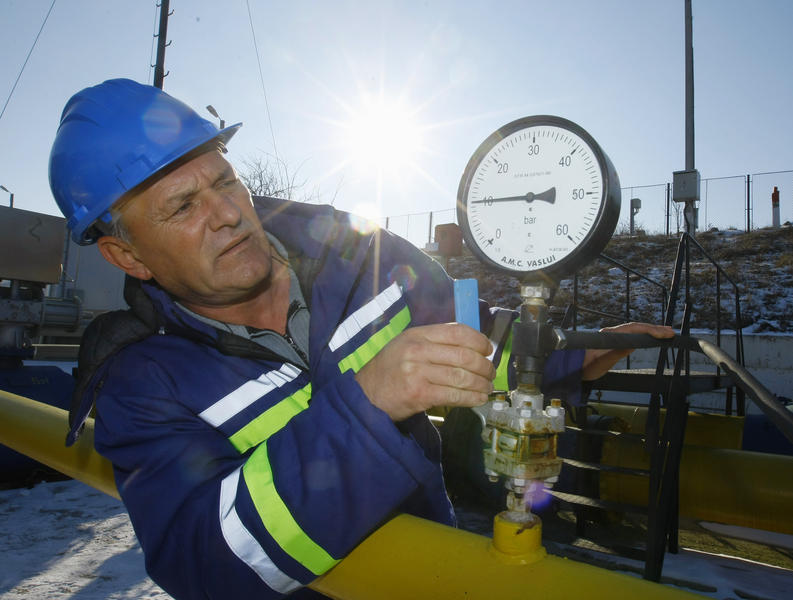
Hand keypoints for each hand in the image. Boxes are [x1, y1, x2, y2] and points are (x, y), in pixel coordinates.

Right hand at [354, 323, 495, 420]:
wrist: (366, 395)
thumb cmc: (390, 370)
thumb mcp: (406, 345)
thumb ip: (433, 342)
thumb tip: (470, 346)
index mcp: (417, 334)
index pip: (456, 331)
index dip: (478, 340)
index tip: (488, 349)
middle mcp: (417, 350)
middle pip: (463, 355)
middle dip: (484, 365)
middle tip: (491, 373)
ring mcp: (417, 372)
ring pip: (461, 377)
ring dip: (481, 384)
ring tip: (488, 387)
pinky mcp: (419, 394)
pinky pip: (453, 395)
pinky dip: (471, 398)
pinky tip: (478, 399)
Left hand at [581, 322, 674, 380]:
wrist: (573, 367)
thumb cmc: (585, 366)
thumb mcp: (602, 363)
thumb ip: (616, 353)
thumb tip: (632, 345)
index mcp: (609, 336)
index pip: (634, 328)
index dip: (651, 330)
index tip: (665, 334)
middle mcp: (611, 333)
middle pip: (636, 327)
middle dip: (654, 328)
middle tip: (670, 332)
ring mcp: (612, 336)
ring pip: (634, 330)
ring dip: (649, 330)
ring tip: (665, 333)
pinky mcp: (612, 341)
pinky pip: (630, 334)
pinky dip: (642, 334)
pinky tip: (650, 336)